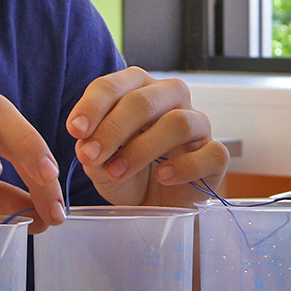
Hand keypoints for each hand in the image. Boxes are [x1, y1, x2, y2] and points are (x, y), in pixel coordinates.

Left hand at [66, 66, 228, 205]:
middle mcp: (171, 99)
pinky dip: (184, 166)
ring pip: (178, 122)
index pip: (115, 84)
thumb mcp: (100, 162)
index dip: (93, 105)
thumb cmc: (127, 174)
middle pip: (145, 100)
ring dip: (142, 148)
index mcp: (139, 90)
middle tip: (91, 156)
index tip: (75, 131)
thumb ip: (92, 149)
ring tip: (118, 172)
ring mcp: (197, 125)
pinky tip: (163, 177)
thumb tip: (86, 145)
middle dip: (113, 128)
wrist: (154, 206)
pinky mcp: (215, 154)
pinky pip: (210, 152)